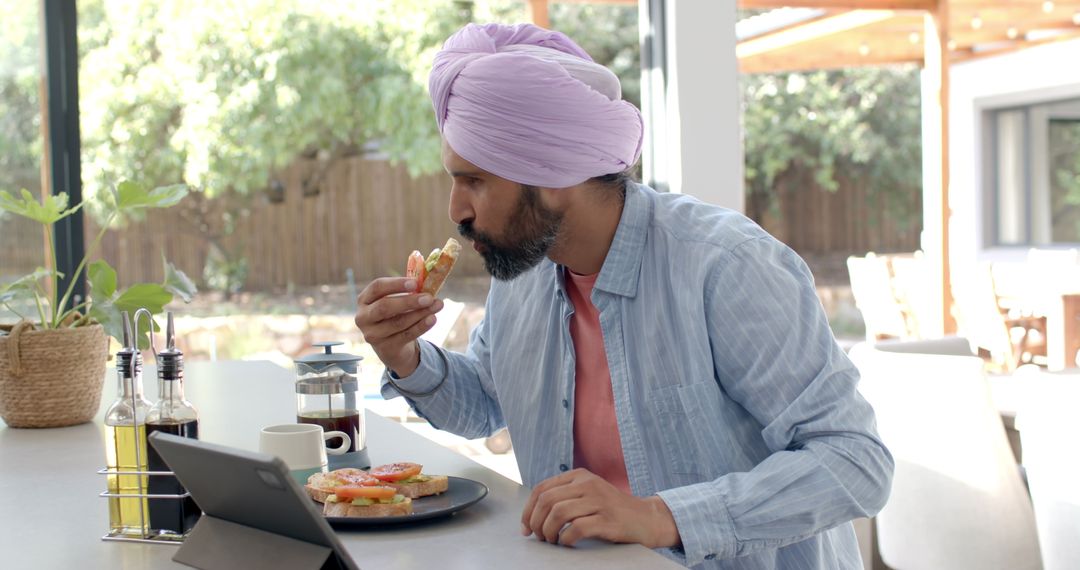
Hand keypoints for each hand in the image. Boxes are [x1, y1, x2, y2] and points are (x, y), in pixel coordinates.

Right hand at [354, 277, 443, 376]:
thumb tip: (428, 283)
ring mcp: (372, 335)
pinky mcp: (384, 348)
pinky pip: (406, 335)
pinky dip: (421, 326)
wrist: (392, 347)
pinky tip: (432, 319)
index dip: (396, 284)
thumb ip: (408, 292)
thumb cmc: (394, 316)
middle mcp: (363, 317)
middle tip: (429, 297)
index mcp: (364, 300)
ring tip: (437, 305)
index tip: (415, 283)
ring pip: (398, 322)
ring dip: (420, 313)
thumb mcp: (395, 303)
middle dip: (409, 301)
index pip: (377, 287)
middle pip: (384, 306)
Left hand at [520, 468, 680, 548]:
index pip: (542, 489)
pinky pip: (577, 528)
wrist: (647, 518)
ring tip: (551, 541)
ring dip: (548, 531)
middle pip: (547, 500)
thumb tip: (532, 518)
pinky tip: (567, 543)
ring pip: (558, 513)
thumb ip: (565, 497)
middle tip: (538, 537)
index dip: (528, 510)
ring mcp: (599, 501)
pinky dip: (566, 539)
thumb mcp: (588, 494)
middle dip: (535, 522)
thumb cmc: (612, 510)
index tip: (525, 528)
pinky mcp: (608, 520)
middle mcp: (588, 484)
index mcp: (579, 476)